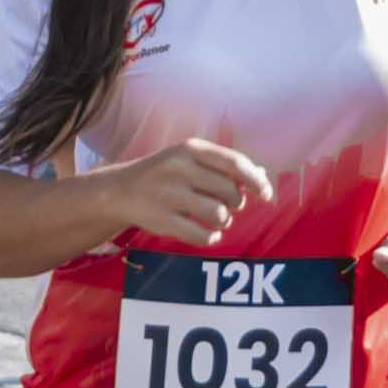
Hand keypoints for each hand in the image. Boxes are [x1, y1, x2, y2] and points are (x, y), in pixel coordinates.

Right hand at [85, 137, 271, 250]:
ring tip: (216, 219)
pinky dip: (212, 238)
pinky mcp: (162, 221)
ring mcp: (168, 195)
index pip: (235, 163)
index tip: (267, 195)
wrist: (120, 190)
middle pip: (231, 192)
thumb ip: (224, 165)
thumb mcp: (190, 159)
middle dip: (236, 203)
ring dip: (224, 221)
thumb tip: (262, 175)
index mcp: (190, 149)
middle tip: (228, 205)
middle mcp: (179, 169)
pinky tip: (210, 235)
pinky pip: (203, 236)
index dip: (256, 181)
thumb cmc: (167, 173)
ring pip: (219, 215)